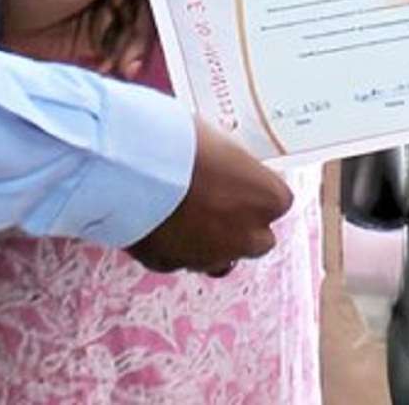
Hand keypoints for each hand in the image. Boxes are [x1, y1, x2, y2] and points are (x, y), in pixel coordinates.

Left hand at [0, 0, 187, 75]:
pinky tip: (108, 68)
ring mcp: (110, 1)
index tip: (190, 5)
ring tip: (121, 68)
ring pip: (142, 27)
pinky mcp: (99, 31)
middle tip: (134, 56)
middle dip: (147, 30)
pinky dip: (119, 59)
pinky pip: (124, 46)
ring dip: (133, 49)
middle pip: (155, 0)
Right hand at [130, 119, 294, 274]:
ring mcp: (209, 257)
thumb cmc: (180, 143)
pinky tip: (159, 222)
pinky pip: (181, 259)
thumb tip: (226, 165)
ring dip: (211, 241)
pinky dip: (175, 246)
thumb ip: (232, 164)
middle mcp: (247, 237)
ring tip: (185, 214)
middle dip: (242, 226)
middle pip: (258, 239)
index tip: (240, 180)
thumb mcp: (219, 140)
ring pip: (220, 257)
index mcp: (268, 199)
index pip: (278, 201)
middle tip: (218, 202)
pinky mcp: (172, 267)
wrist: (130, 171)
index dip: (257, 191)